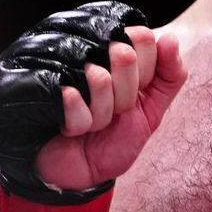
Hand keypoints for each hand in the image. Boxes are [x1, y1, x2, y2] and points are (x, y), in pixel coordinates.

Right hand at [0, 1, 185, 202]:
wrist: (79, 173)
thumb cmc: (114, 138)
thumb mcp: (153, 109)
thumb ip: (170, 75)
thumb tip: (171, 38)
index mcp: (117, 50)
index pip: (143, 38)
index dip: (145, 75)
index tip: (135, 94)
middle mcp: (89, 52)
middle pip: (124, 54)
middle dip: (126, 96)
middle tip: (114, 111)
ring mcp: (62, 67)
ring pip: (100, 78)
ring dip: (102, 113)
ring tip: (92, 123)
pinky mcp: (40, 87)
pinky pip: (73, 100)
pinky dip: (80, 122)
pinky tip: (71, 128)